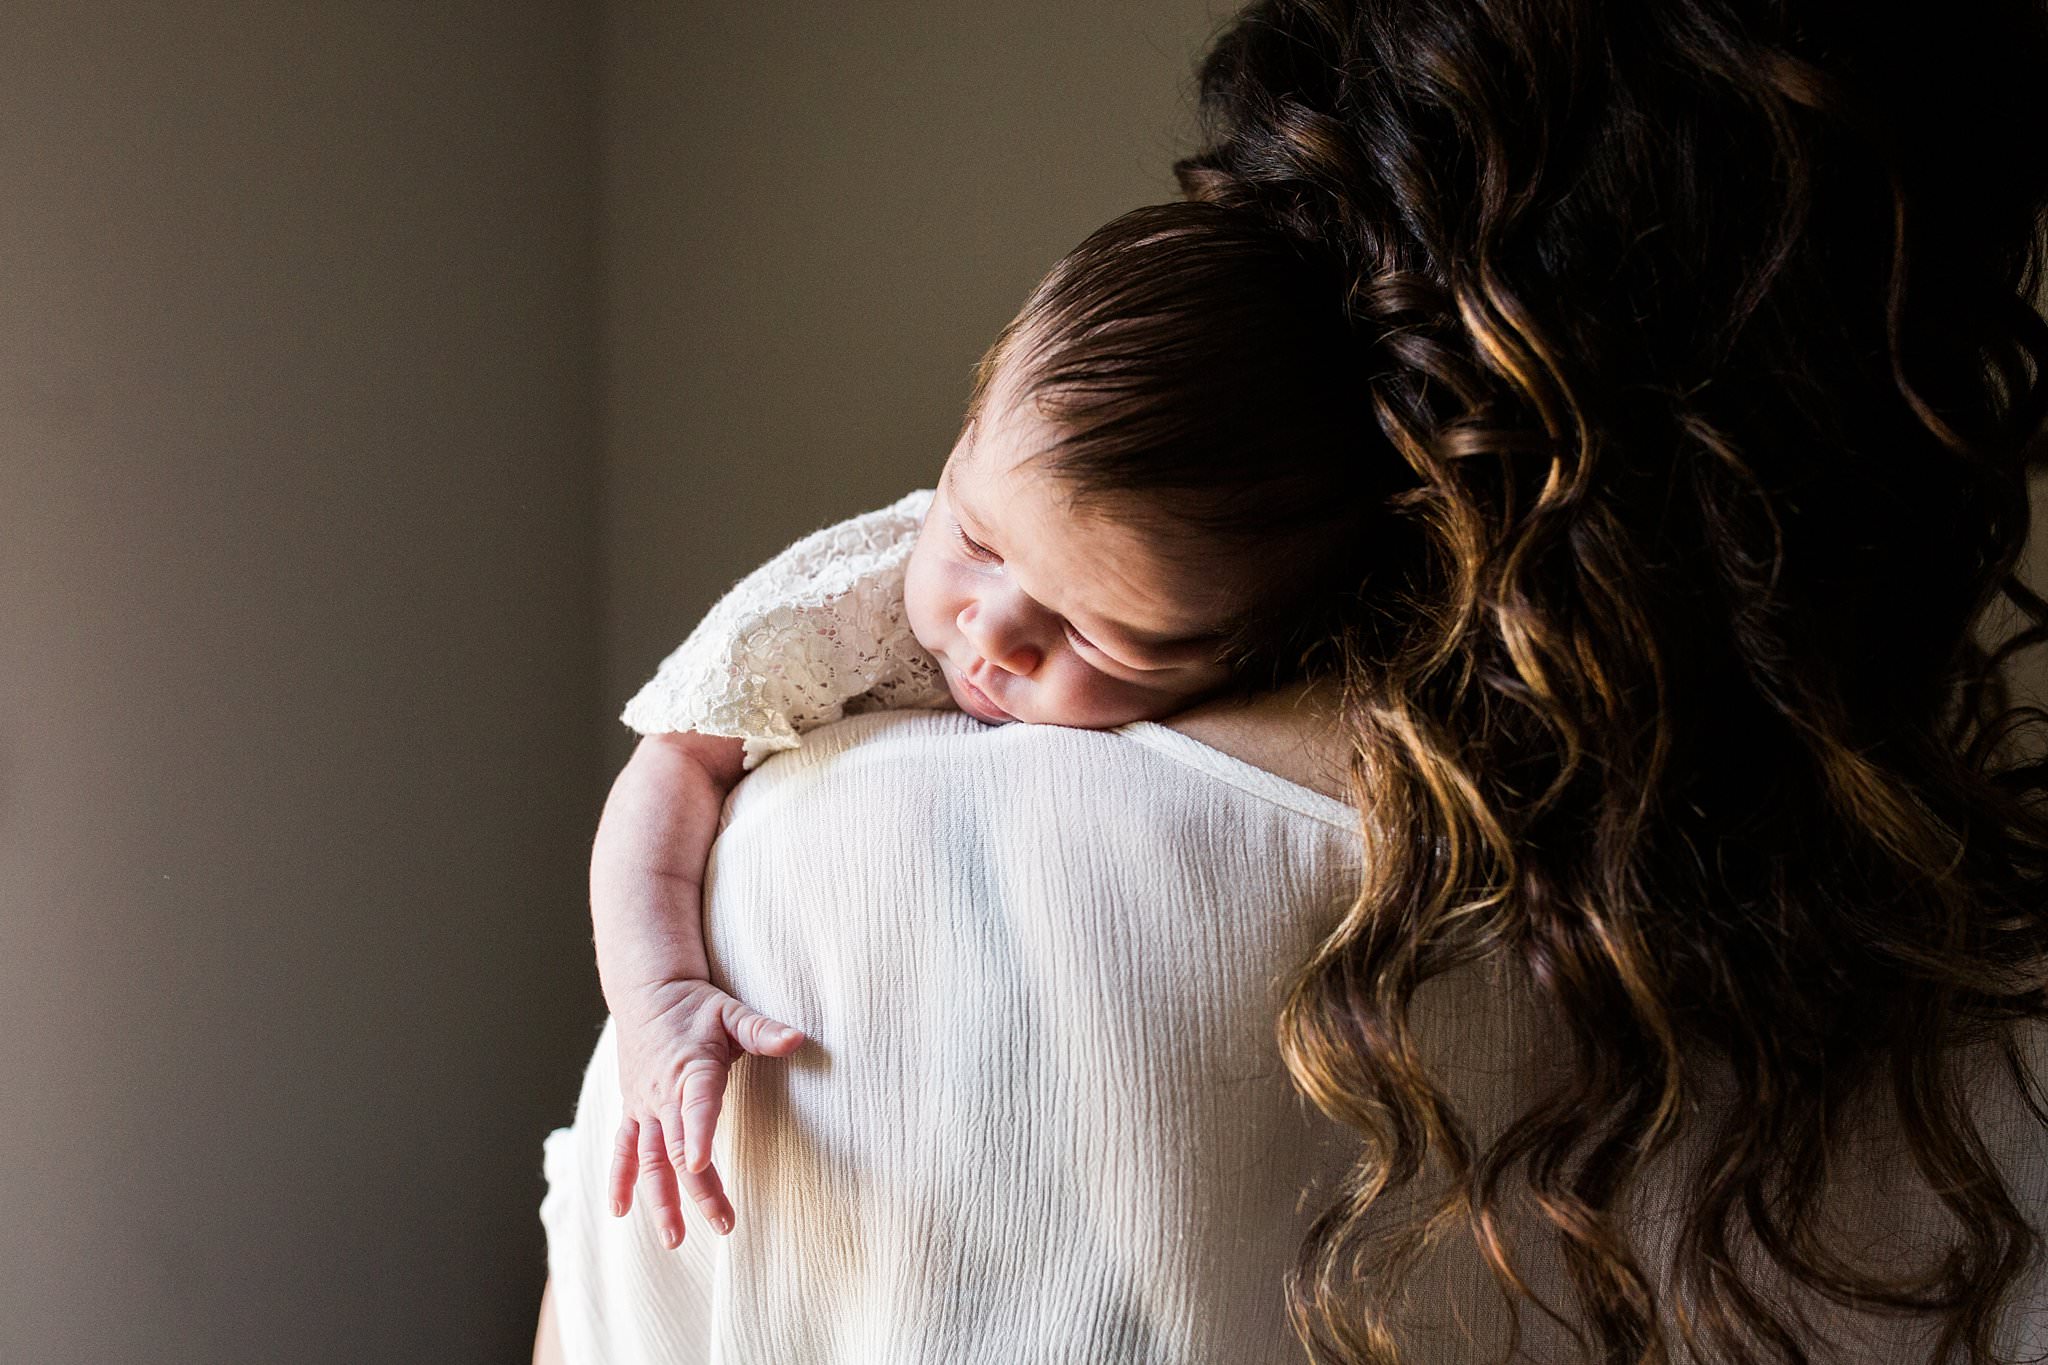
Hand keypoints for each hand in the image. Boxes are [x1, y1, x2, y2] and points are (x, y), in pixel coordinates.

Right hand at [606, 978, 805, 1249]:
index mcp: (692, 1069)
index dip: (699, 1136)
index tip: (701, 1166)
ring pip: (650, 1160)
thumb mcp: (732, 1011)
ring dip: (659, 1200)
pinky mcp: (632, 1109)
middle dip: (698, 1190)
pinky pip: (623, 1149)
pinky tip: (619, 1212)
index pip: (696, 1106)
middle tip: (723, 1224)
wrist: (647, 992)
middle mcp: (663, 1094)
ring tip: (673, 1241)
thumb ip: (762, 1030)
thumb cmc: (696, 1005)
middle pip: (678, 1149)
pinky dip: (620, 1179)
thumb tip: (798, 1039)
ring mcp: (644, 1105)